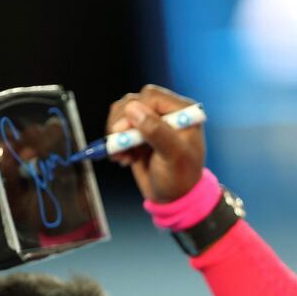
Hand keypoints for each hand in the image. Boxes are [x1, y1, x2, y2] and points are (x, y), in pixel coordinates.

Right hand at [106, 85, 204, 202]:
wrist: (173, 198)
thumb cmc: (180, 178)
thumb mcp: (173, 156)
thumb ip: (156, 132)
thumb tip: (133, 109)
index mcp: (182, 111)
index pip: (152, 97)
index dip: (135, 110)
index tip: (124, 130)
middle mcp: (166, 112)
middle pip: (133, 101)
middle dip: (121, 122)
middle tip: (118, 143)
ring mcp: (151, 122)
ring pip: (122, 112)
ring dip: (115, 133)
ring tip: (121, 154)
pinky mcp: (137, 133)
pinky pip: (117, 128)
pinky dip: (114, 142)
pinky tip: (122, 158)